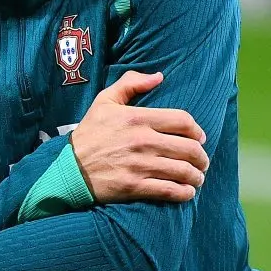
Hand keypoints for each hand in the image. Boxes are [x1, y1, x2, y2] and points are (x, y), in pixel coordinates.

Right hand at [71, 71, 208, 202]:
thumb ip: (131, 83)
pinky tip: (187, 192)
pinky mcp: (135, 187)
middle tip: (202, 162)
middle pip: (189, 148)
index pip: (183, 121)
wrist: (68, 168)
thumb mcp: (104, 101)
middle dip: (201, 157)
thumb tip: (158, 76)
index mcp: (138, 117)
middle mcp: (142, 141)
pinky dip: (184, 193)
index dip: (198, 131)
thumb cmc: (89, 133)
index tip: (200, 138)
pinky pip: (169, 190)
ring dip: (196, 176)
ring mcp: (140, 165)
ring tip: (197, 178)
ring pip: (183, 171)